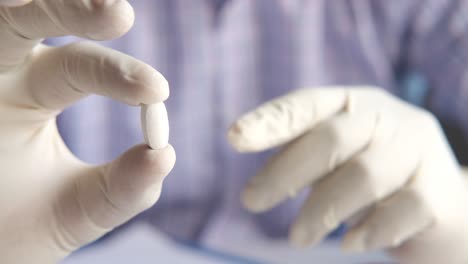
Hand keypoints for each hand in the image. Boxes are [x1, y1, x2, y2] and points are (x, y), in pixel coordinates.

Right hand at [0, 1, 174, 262]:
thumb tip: (165, 155)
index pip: (82, 67)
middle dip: (72, 10)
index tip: (157, 91)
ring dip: (34, 8)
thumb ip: (124, 188)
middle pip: (30, 20)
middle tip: (119, 11)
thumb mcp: (77, 209)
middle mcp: (0, 73)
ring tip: (81, 7)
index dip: (119, 75)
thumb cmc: (16, 225)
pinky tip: (11, 14)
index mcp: (36, 89)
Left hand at [228, 87, 467, 263]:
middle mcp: (387, 118)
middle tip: (251, 202)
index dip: (271, 121)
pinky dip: (370, 230)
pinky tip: (348, 244)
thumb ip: (302, 161)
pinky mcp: (438, 190)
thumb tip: (256, 189)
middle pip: (333, 139)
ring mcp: (417, 151)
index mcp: (353, 104)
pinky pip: (402, 209)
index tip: (234, 138)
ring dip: (322, 211)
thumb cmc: (368, 174)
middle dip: (286, 173)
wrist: (437, 201)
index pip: (308, 104)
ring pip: (364, 176)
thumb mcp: (334, 159)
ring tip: (297, 238)